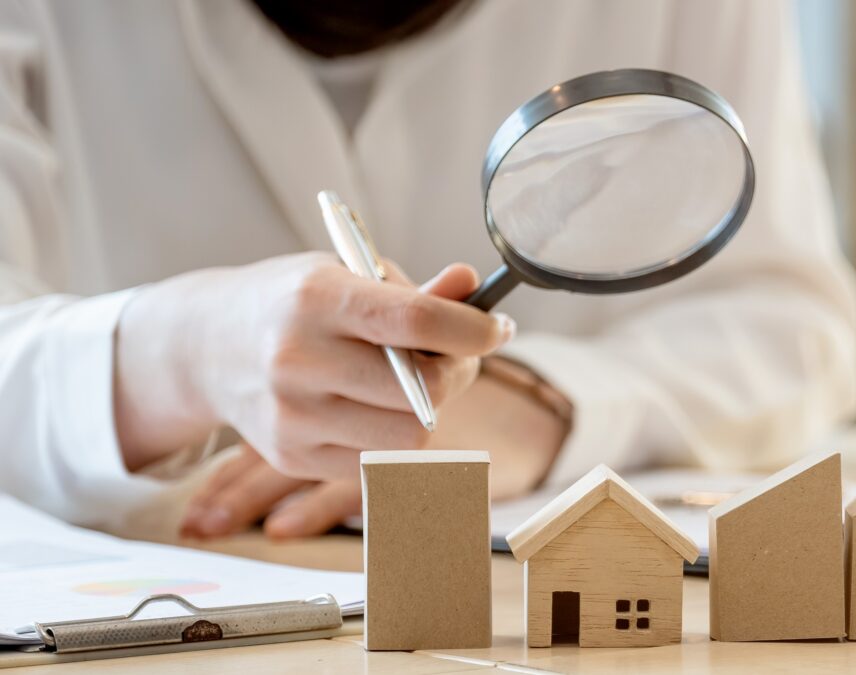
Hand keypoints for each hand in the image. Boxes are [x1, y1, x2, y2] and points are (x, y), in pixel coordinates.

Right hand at [115, 253, 514, 479]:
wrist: (208, 346)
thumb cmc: (293, 302)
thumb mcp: (347, 274)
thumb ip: (417, 291)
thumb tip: (475, 288)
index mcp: (316, 298)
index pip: (415, 321)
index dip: (472, 329)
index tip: (497, 327)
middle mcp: (298, 359)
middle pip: (424, 391)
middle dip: (457, 372)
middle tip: (455, 355)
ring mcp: (292, 416)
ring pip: (410, 437)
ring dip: (428, 411)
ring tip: (412, 381)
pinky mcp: (292, 457)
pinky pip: (380, 464)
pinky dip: (393, 437)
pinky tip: (377, 407)